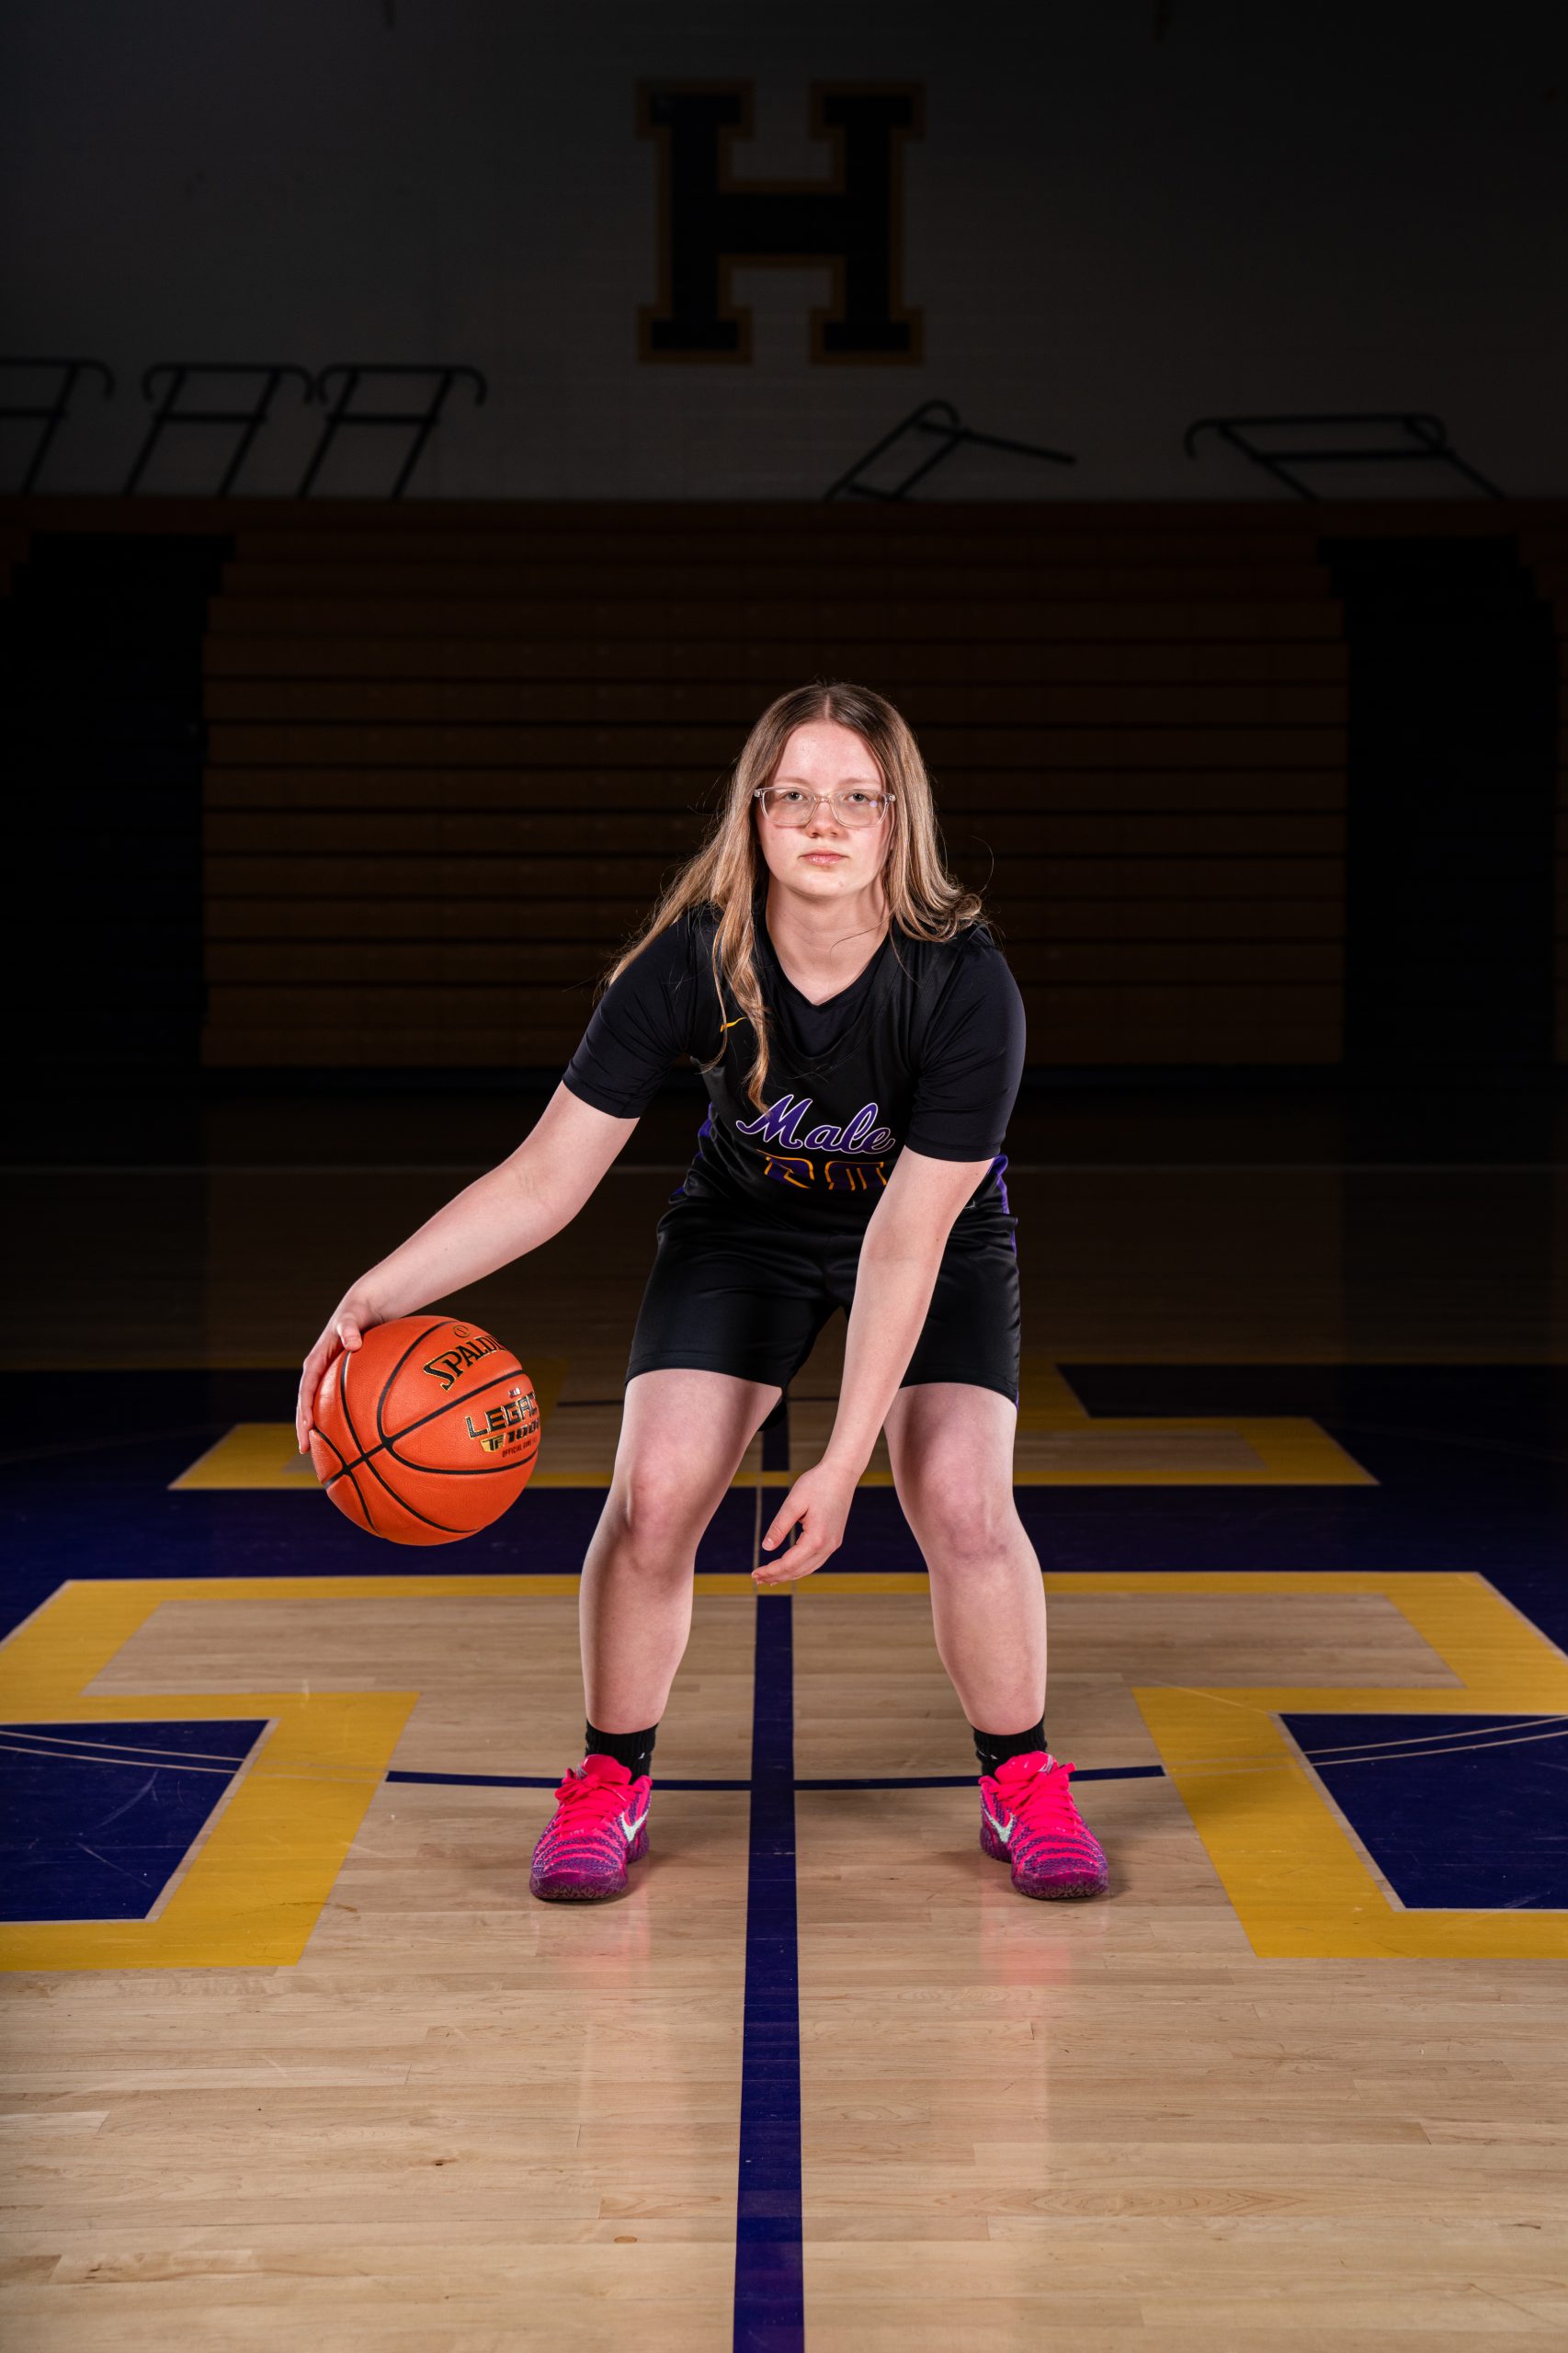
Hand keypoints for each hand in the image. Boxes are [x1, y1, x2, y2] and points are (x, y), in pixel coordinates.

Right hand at [296, 1291, 383, 1452]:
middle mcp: (319, 1372)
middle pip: (307, 1403)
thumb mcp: (351, 1316)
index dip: (303, 1409)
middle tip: (305, 1450)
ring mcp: (329, 1377)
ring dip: (317, 1427)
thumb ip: (348, 1328)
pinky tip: (349, 1436)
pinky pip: (337, 1402)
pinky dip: (338, 1418)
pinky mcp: (340, 1380)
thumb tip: (353, 1344)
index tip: (306, 1428)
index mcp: (316, 1360)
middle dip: (303, 1427)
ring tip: (320, 1451)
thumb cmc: (357, 1312)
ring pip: (319, 1406)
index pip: (306, 1389)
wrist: (365, 1308)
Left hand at [753, 1457, 860, 1586]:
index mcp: (817, 1538)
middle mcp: (828, 1546)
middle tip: (757, 1579)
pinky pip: (815, 1561)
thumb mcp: (793, 1503)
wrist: (842, 1472)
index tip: (754, 1573)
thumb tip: (766, 1548)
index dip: (770, 1571)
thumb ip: (779, 1527)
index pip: (789, 1564)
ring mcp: (833, 1544)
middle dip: (777, 1576)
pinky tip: (789, 1567)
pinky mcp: (834, 1540)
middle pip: (798, 1571)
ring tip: (770, 1578)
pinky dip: (800, 1567)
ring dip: (788, 1575)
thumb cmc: (817, 1483)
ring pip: (808, 1569)